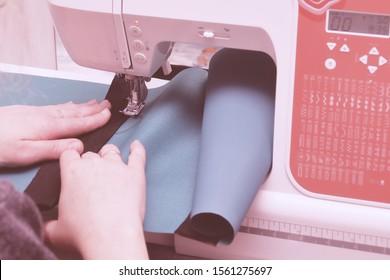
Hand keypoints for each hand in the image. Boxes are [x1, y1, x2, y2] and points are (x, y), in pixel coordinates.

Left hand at [0, 100, 110, 166]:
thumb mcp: (26, 153)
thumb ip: (54, 149)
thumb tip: (79, 146)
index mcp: (47, 127)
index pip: (78, 123)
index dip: (95, 119)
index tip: (108, 115)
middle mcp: (43, 117)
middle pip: (74, 112)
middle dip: (92, 109)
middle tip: (107, 104)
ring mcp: (35, 113)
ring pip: (65, 108)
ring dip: (82, 106)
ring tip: (94, 102)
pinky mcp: (26, 112)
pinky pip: (55, 107)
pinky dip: (67, 105)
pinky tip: (68, 105)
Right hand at [45, 141, 147, 259]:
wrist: (111, 235)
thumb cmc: (83, 233)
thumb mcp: (56, 230)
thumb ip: (48, 223)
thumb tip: (44, 226)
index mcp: (72, 171)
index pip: (69, 154)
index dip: (71, 160)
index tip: (73, 166)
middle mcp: (94, 164)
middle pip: (91, 154)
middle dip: (90, 163)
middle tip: (92, 177)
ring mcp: (117, 167)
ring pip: (112, 151)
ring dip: (109, 155)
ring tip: (110, 162)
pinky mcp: (135, 173)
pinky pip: (138, 155)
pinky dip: (138, 149)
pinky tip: (136, 146)